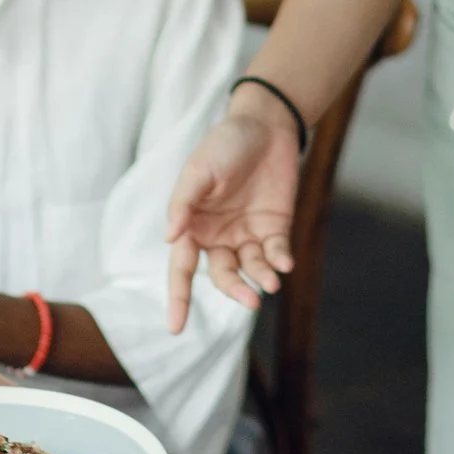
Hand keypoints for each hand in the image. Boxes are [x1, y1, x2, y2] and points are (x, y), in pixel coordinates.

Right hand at [164, 95, 301, 330]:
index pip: (180, 268)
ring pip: (250, 269)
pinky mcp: (275, 227)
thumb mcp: (198, 170)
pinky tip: (285, 263)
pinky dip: (280, 261)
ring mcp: (247, 233)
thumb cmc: (225, 145)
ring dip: (260, 279)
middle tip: (250, 301)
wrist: (266, 125)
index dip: (178, 298)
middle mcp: (218, 236)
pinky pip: (275, 253)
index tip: (176, 328)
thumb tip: (169, 238)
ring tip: (272, 282)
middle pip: (221, 275)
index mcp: (193, 225)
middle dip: (234, 291)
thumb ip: (183, 203)